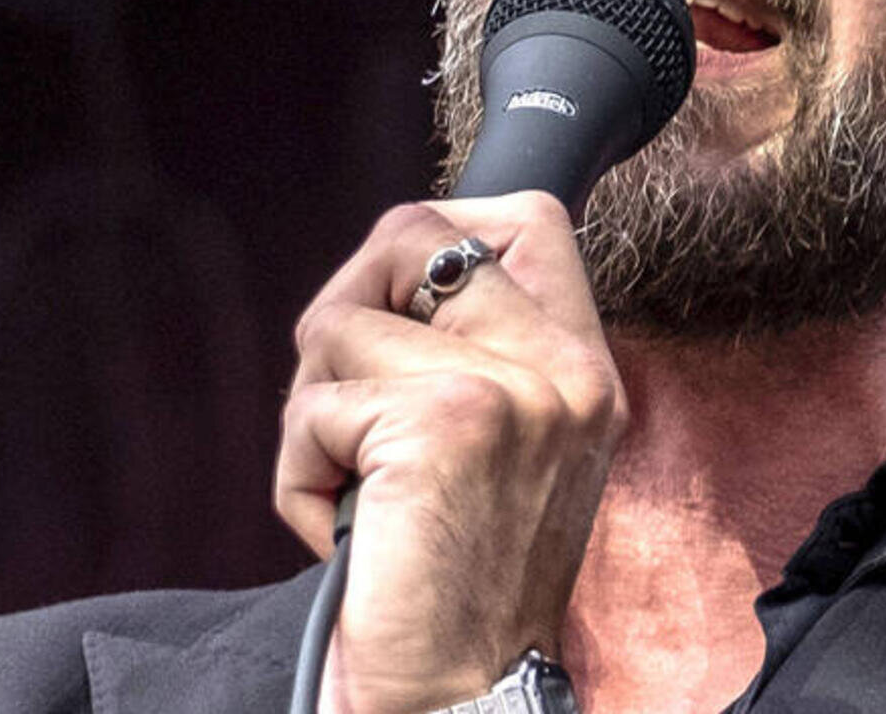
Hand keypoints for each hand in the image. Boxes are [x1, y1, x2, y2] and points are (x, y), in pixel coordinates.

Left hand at [277, 192, 625, 713]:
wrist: (461, 698)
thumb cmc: (455, 582)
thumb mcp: (505, 447)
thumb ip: (475, 350)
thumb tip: (390, 263)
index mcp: (587, 369)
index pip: (527, 219)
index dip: (438, 239)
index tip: (400, 312)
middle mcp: (565, 368)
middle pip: (411, 235)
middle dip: (344, 317)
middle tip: (350, 416)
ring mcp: (511, 391)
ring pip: (338, 322)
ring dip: (312, 414)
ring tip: (355, 490)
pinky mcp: (443, 425)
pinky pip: (315, 405)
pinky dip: (299, 472)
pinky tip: (345, 527)